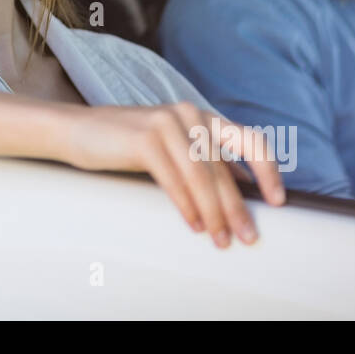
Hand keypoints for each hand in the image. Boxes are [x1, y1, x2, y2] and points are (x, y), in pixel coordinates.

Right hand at [59, 102, 286, 247]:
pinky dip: (186, 205)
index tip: (277, 202)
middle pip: (223, 169)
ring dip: (213, 213)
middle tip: (247, 237)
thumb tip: (240, 195)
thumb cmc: (126, 144)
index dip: (268, 171)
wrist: (77, 130)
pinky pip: (174, 179)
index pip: (249, 141)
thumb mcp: (172, 148)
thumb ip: (203, 162)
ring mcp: (166, 122)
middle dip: (237, 208)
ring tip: (219, 239)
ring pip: (201, 177)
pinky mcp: (144, 138)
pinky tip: (192, 224)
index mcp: (201, 116)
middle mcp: (188, 114)